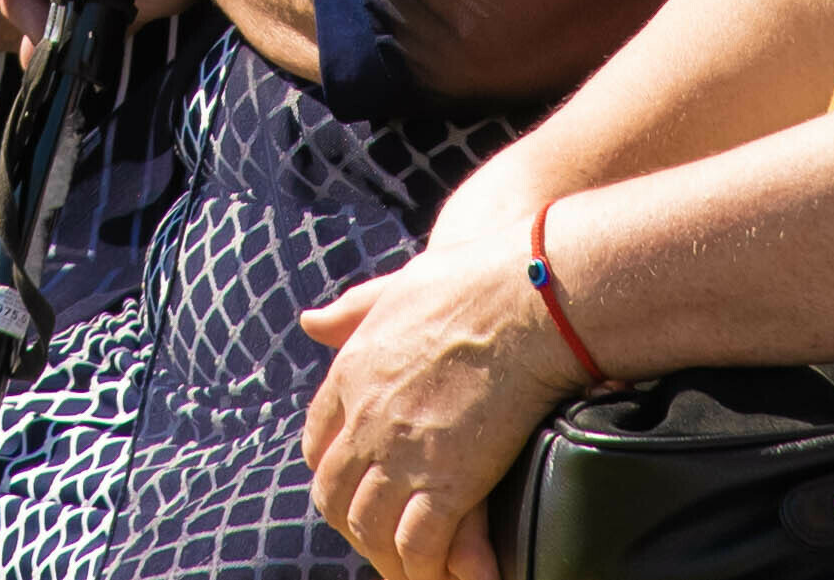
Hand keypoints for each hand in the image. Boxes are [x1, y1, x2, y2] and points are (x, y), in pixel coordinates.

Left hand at [301, 233, 578, 579]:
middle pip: (335, 494)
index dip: (331, 471)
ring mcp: (402, 456)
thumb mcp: (395, 287)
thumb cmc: (471, 283)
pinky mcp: (447, 484)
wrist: (523, 299)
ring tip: (405, 567)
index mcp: (350, 374)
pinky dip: (424, 566)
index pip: (317, 442)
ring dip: (384, 555)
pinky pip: (420, 545)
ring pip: (370, 528)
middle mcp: (365, 421)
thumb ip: (353, 310)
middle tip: (377, 539)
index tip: (351, 485)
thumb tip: (310, 321)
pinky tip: (439, 573)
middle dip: (352, 523)